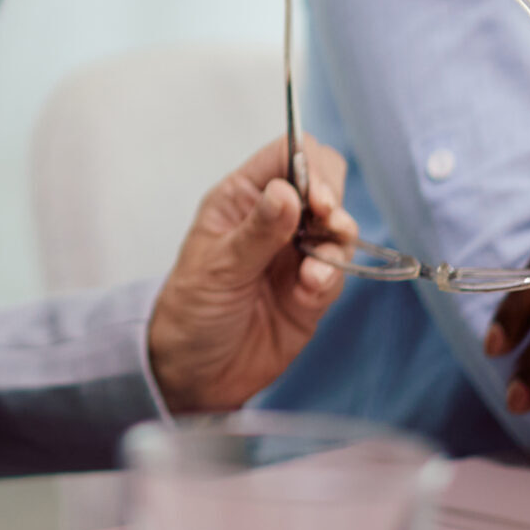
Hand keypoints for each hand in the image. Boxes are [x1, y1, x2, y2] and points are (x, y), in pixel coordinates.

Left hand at [146, 134, 356, 412]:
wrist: (194, 373)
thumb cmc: (190, 311)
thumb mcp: (217, 267)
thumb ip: (257, 232)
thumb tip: (288, 192)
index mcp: (241, 199)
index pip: (287, 155)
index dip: (309, 165)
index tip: (318, 195)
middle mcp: (274, 221)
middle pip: (324, 185)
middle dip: (333, 200)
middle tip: (328, 221)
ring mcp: (296, 254)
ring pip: (338, 229)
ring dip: (337, 242)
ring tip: (314, 268)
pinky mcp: (312, 291)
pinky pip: (338, 271)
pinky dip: (331, 276)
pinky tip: (311, 289)